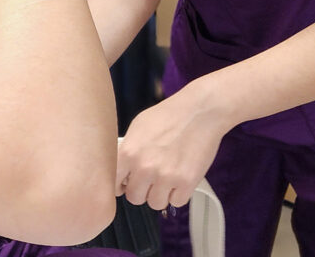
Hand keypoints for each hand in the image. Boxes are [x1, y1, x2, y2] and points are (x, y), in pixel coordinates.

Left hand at [116, 81, 233, 209]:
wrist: (199, 111)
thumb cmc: (169, 115)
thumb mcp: (138, 126)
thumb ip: (127, 150)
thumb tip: (121, 170)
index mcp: (128, 153)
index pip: (115, 185)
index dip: (123, 185)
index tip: (129, 183)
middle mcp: (145, 168)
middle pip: (135, 198)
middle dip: (142, 190)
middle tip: (151, 180)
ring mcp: (166, 177)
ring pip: (156, 203)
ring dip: (161, 194)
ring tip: (167, 178)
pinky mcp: (186, 183)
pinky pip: (177, 202)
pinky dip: (179, 194)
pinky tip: (180, 179)